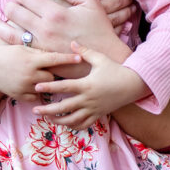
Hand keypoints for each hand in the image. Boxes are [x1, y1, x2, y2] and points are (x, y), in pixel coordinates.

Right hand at [0, 44, 80, 100]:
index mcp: (31, 60)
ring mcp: (24, 87)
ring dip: (45, 83)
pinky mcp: (19, 96)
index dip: (68, 59)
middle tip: (50, 70)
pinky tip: (33, 86)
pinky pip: (35, 97)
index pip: (55, 59)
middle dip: (52, 73)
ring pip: (45, 88)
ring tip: (40, 78)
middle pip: (52, 77)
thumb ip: (39, 53)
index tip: (80, 58)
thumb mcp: (22, 48)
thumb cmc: (6, 54)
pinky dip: (36, 92)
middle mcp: (29, 74)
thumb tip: (57, 55)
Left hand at [32, 41, 148, 128]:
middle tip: (35, 109)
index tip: (36, 87)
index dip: (49, 87)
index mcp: (86, 85)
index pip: (64, 87)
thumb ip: (85, 52)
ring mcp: (93, 109)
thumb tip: (72, 43)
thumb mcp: (100, 59)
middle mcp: (88, 99)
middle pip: (64, 108)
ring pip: (72, 120)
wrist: (134, 85)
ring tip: (47, 118)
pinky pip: (84, 124)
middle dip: (48, 110)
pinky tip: (64, 123)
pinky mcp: (98, 115)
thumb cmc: (116, 69)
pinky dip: (73, 126)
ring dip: (58, 120)